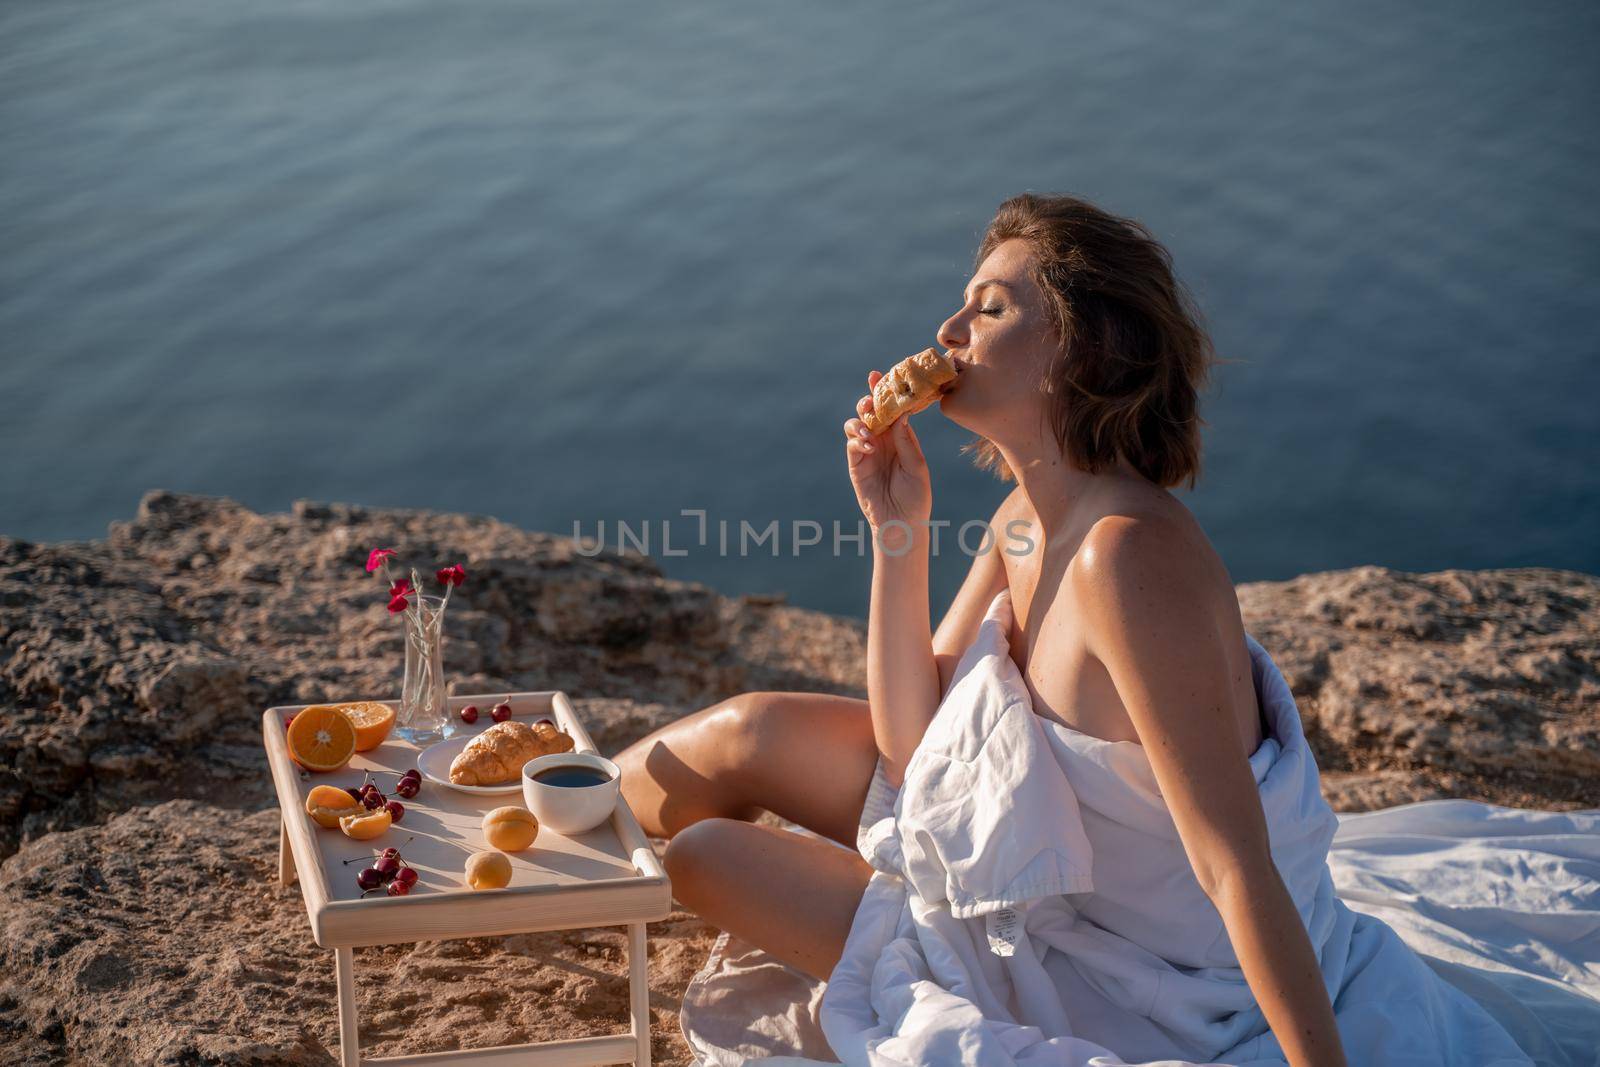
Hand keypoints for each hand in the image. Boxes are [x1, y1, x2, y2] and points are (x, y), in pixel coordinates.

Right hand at [844, 370, 931, 531]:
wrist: (902, 523)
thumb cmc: (916, 497)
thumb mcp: (916, 466)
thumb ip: (907, 441)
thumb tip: (902, 414)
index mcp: (900, 437)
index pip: (892, 409)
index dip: (884, 392)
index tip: (878, 375)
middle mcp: (883, 440)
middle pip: (870, 412)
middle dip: (868, 400)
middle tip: (870, 400)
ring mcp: (867, 451)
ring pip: (856, 424)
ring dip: (860, 420)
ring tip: (869, 429)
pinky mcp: (856, 464)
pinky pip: (852, 444)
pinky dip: (858, 439)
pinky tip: (868, 445)